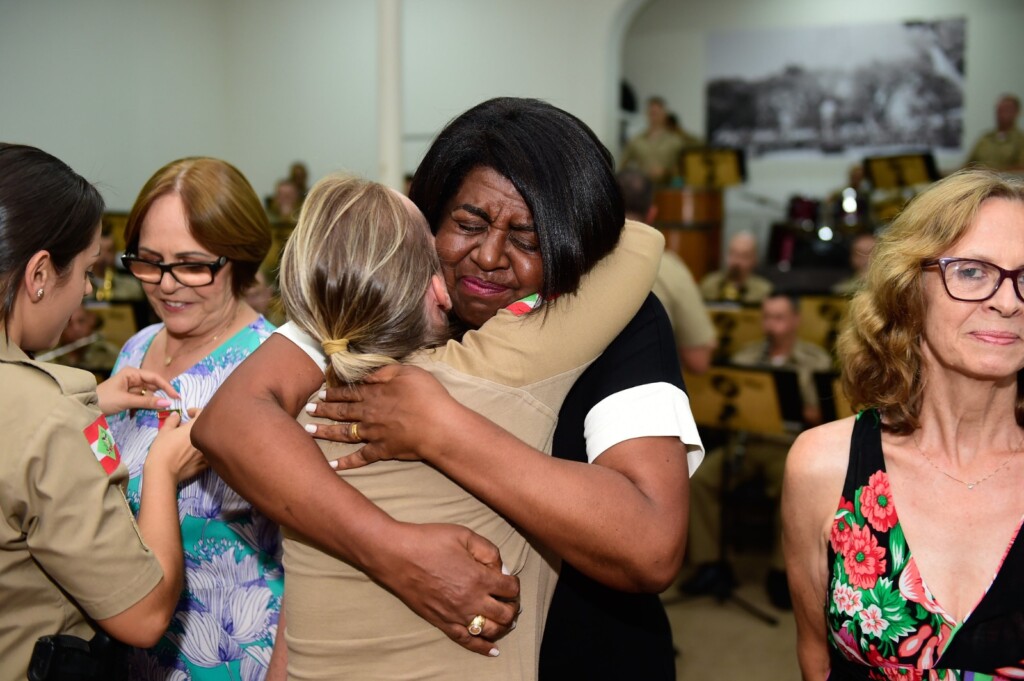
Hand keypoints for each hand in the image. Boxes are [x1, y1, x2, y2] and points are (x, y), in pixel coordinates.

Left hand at [96, 367, 179, 415]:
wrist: (86, 407)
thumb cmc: (104, 399)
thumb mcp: (127, 401)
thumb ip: (147, 402)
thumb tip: (168, 403)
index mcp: (132, 373)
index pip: (154, 378)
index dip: (167, 386)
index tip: (176, 396)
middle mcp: (133, 378)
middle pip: (153, 385)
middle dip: (161, 395)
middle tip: (172, 404)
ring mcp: (131, 387)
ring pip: (149, 394)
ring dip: (154, 402)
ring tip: (161, 410)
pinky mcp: (129, 396)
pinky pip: (143, 400)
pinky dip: (147, 405)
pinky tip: (151, 410)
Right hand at [146, 410, 206, 482]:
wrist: (163, 471)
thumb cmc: (162, 449)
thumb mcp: (164, 431)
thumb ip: (172, 421)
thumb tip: (176, 415)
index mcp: (195, 427)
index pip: (203, 413)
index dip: (196, 411)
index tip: (189, 413)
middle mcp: (205, 439)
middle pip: (207, 427)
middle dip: (198, 425)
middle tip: (186, 428)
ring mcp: (207, 452)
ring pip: (209, 442)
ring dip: (201, 438)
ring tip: (189, 441)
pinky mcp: (206, 464)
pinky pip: (208, 454)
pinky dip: (202, 451)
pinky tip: (193, 453)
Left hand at [305, 365, 455, 463]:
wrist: (438, 426)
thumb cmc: (427, 396)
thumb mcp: (407, 372)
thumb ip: (384, 371)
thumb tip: (365, 373)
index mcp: (375, 393)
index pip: (349, 393)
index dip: (334, 393)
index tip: (321, 393)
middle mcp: (369, 413)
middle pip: (341, 412)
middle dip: (323, 410)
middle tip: (309, 410)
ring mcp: (373, 434)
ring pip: (344, 433)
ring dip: (326, 432)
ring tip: (309, 431)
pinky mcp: (382, 450)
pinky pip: (360, 457)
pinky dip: (345, 463)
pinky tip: (332, 465)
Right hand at [371, 522, 519, 655]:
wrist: (396, 555)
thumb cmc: (429, 541)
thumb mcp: (463, 534)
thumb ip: (488, 550)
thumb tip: (501, 568)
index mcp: (479, 578)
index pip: (511, 589)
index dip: (514, 583)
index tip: (509, 579)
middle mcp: (471, 600)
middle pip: (506, 613)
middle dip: (512, 606)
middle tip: (509, 599)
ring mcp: (457, 615)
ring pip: (491, 630)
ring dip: (503, 625)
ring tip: (504, 619)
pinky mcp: (442, 623)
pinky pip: (467, 641)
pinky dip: (483, 647)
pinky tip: (493, 650)